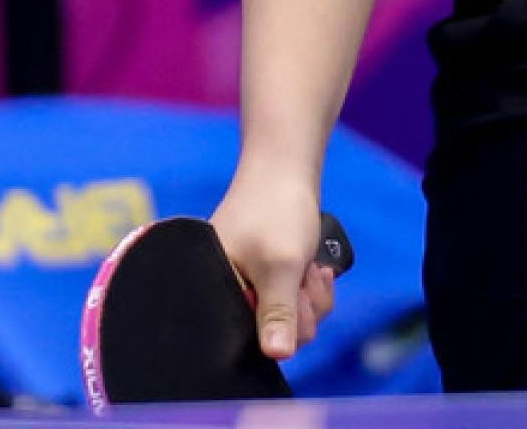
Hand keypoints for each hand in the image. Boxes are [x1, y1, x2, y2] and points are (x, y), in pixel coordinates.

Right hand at [210, 163, 334, 361]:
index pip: (245, 346)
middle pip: (276, 338)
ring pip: (294, 322)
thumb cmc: (276, 212)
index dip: (279, 328)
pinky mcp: (267, 286)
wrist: (286, 172)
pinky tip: (313, 269)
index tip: (293, 295)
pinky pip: (298, 306)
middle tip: (303, 275)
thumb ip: (278, 312)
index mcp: (213, 300)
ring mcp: (249, 293)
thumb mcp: (282, 266)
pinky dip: (311, 289)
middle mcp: (227, 301)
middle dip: (302, 309)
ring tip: (308, 267)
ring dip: (311, 297)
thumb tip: (277, 355)